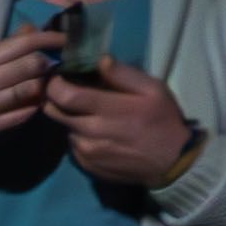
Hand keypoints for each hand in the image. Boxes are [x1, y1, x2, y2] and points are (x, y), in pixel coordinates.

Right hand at [0, 26, 62, 153]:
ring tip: (44, 87)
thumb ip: (5, 48)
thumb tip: (32, 29)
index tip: (66, 39)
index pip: (23, 43)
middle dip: (49, 64)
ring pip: (30, 90)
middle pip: (32, 65)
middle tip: (54, 67)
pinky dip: (32, 108)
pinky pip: (21, 115)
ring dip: (43, 88)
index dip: (50, 38)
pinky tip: (33, 105)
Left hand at [46, 60, 198, 192]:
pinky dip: (79, 134)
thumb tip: (100, 60)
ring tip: (91, 114)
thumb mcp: (153, 89)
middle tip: (69, 92)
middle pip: (55, 112)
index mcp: (108, 111)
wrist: (170, 161)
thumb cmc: (163, 120)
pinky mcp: (85, 164)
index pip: (64, 96)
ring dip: (71, 118)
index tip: (59, 77)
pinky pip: (72, 144)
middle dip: (55, 99)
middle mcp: (90, 132)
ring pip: (64, 127)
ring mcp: (85, 151)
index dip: (55, 84)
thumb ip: (123, 75)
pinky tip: (98, 132)